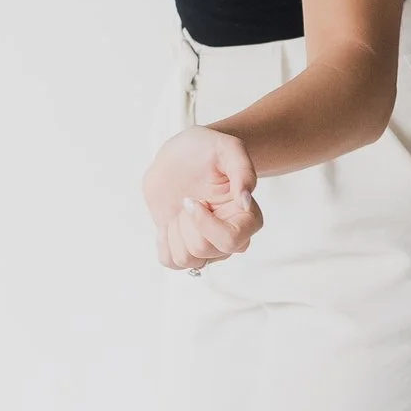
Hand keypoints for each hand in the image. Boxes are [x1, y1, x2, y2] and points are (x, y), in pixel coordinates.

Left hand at [141, 128, 262, 271]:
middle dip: (185, 221)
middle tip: (187, 199)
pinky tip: (168, 222)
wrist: (180, 156)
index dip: (205, 224)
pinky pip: (171, 263)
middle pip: (203, 250)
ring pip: (186, 260)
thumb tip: (246, 200)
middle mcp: (230, 236)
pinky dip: (163, 243)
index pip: (232, 241)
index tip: (191, 199)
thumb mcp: (227, 148)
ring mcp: (207, 245)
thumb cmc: (207, 149)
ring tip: (181, 209)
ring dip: (174, 231)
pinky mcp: (184, 247)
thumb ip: (243, 170)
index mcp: (246, 216)